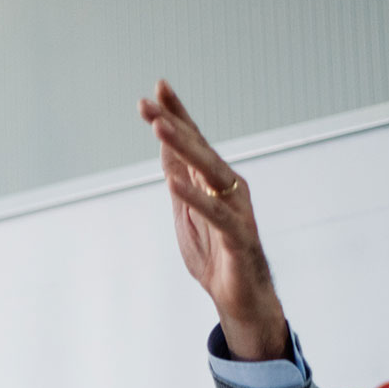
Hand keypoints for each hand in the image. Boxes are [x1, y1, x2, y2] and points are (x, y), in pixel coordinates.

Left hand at [138, 80, 289, 360]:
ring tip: (159, 129)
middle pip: (198, 149)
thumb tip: (163, 145)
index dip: (177, 113)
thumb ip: (178, 178)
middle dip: (172, 124)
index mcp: (213, 181)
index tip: (157, 88)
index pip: (194, 140)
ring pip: (208, 172)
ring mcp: (235, 209)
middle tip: (148, 104)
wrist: (240, 299)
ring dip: (183, 149)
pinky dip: (194, 198)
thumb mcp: (186, 212)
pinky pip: (215, 213)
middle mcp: (228, 187)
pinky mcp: (238, 236)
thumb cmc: (216, 255)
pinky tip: (174, 182)